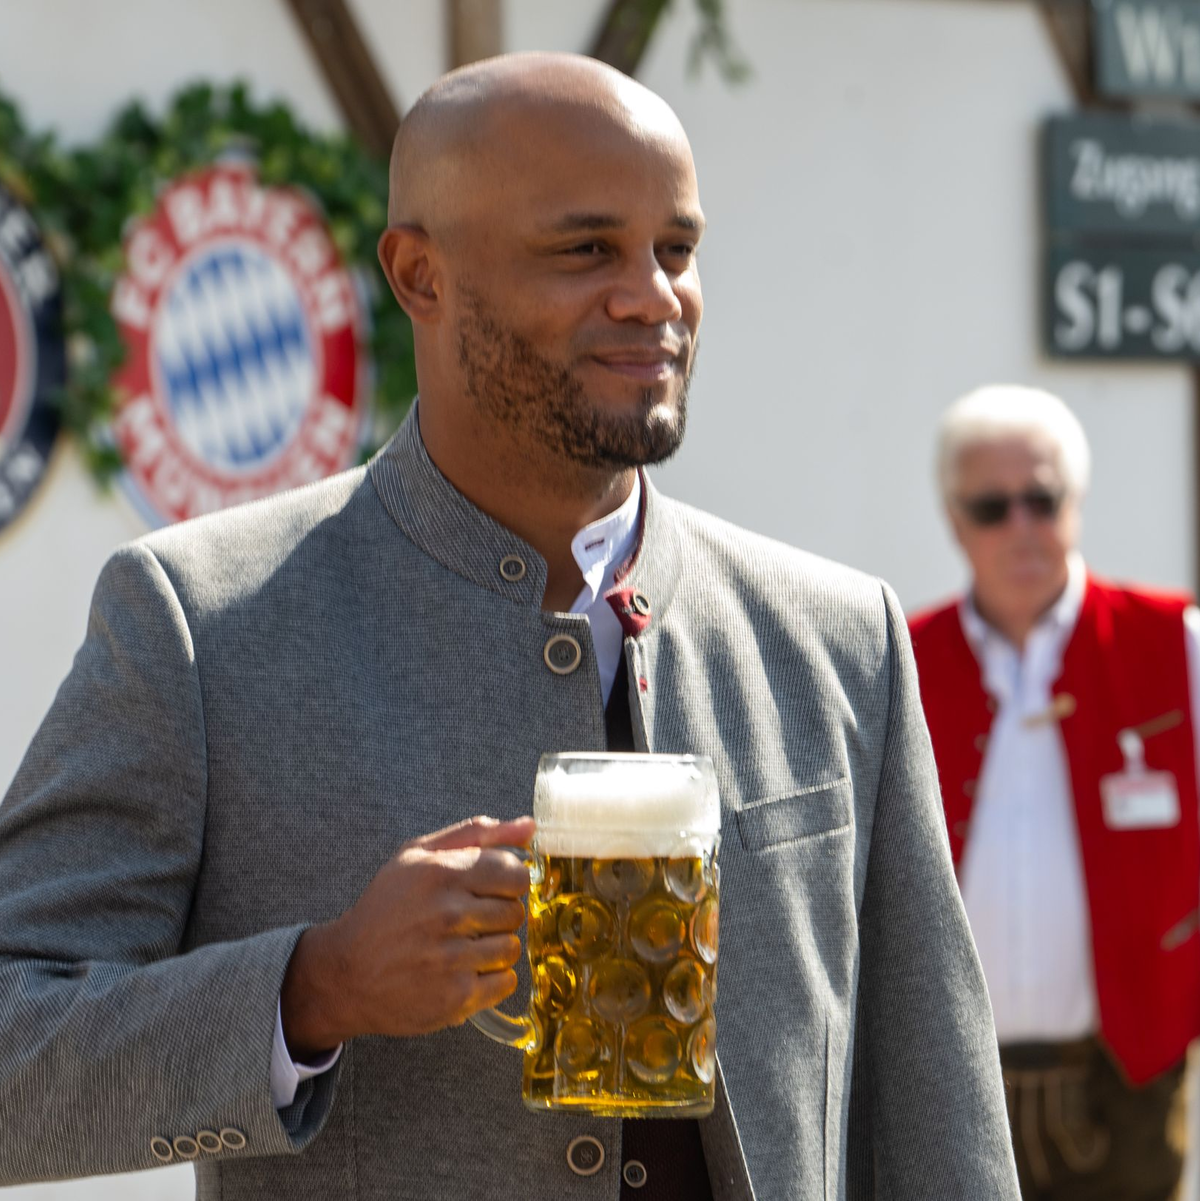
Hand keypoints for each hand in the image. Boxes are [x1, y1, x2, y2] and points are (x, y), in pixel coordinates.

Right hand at [281, 814, 534, 1058]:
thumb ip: (476, 834)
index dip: (509, 882)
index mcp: (441, 874)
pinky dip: (491, 980)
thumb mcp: (417, 856)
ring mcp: (451, 958)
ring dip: (495, 949)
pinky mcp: (455, 998)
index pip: (514, 874)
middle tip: (471, 921)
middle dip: (498, 916)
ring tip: (464, 947)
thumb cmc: (385, 908)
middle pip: (515, 912)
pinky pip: (505, 983)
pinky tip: (464, 972)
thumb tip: (529, 827)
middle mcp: (447, 914)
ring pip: (512, 948)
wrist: (346, 973)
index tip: (492, 890)